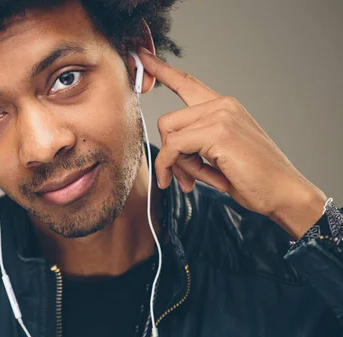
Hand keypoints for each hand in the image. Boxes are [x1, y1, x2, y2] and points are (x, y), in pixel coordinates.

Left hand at [139, 50, 325, 237]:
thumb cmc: (252, 178)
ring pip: (169, 136)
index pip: (187, 83)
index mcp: (223, 106)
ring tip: (199, 180)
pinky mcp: (218, 132)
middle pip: (167, 122)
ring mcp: (221, 116)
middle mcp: (222, 105)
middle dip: (170, 155)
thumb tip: (166, 156)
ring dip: (177, 165)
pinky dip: (172, 168)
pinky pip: (173, 148)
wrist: (282, 192)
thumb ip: (193, 145)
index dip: (162, 70)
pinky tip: (191, 183)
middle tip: (185, 178)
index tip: (143, 55)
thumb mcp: (217, 155)